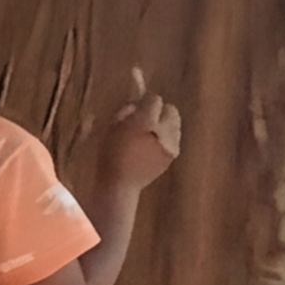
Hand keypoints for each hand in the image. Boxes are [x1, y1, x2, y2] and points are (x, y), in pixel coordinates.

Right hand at [94, 69, 183, 194]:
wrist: (121, 184)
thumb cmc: (109, 155)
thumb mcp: (110, 128)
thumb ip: (125, 111)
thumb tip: (136, 103)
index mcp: (144, 122)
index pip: (154, 99)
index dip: (146, 99)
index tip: (139, 103)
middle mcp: (162, 131)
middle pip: (171, 109)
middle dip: (160, 110)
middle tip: (147, 116)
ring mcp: (170, 144)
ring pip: (175, 123)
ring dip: (164, 123)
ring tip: (150, 132)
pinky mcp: (173, 154)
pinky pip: (174, 137)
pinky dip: (166, 136)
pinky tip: (153, 144)